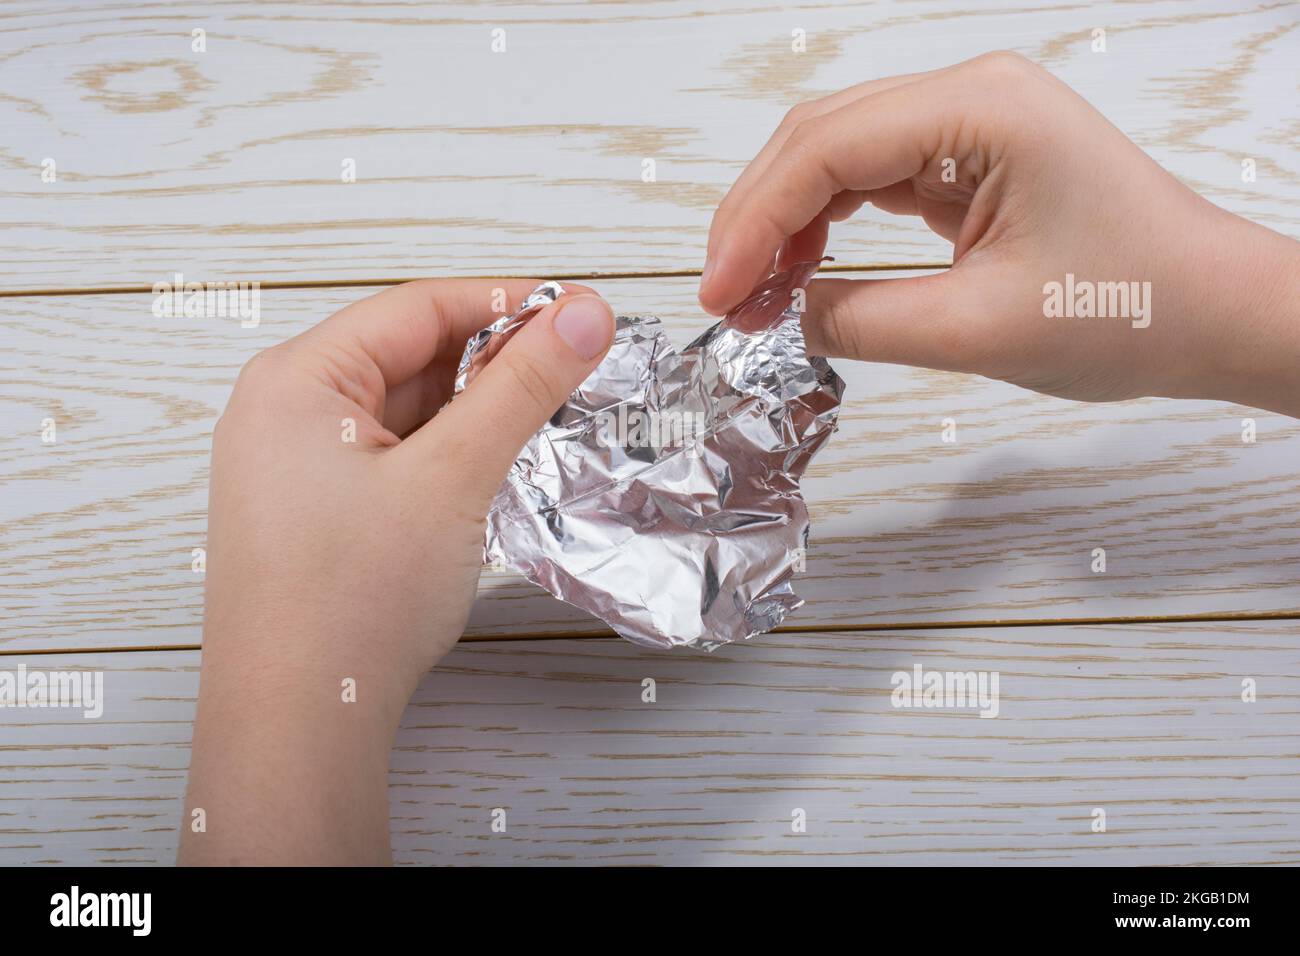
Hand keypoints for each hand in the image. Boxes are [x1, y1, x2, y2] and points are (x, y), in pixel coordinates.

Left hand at [181, 278, 613, 864]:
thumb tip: (583, 312)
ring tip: (546, 420)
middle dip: (495, 361)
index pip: (417, 307)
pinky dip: (447, 454)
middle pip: (410, 355)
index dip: (506, 302)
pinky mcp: (317, 515)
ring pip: (406, 411)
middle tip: (576, 369)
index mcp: (295, 379)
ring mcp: (295, 468)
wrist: (299, 723)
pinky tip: (492, 468)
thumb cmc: (350, 601)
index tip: (580, 313)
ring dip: (475, 411)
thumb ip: (522, 387)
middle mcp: (283, 413)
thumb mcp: (452, 476)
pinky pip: (394, 458)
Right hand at [700, 52, 1299, 416]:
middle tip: (721, 297)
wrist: (1213, 315)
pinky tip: (797, 272)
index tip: (719, 292)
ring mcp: (968, 126)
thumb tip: (785, 315)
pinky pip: (870, 182)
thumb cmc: (1132, 309)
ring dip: (782, 222)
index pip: (828, 149)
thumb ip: (865, 321)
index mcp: (982, 110)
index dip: (756, 221)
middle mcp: (970, 97)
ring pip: (836, 157)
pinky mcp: (968, 162)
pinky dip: (822, 227)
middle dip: (757, 217)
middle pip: (819, 138)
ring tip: (751, 295)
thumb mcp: (981, 331)